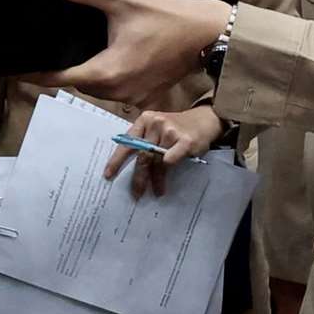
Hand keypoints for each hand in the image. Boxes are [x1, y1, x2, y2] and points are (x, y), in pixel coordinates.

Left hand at [34, 0, 229, 102]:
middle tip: (42, 51)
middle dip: (61, 70)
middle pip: (77, 83)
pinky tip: (104, 57)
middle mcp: (116, 92)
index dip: (36, 73)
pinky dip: (107, 77)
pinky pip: (116, 90)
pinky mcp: (146, 96)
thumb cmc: (166, 14)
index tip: (15, 68)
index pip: (60, 77)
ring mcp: (133, 97)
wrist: (208, 32)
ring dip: (85, 73)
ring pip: (96, 88)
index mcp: (106, 72)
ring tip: (69, 52)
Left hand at [102, 106, 228, 196]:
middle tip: (136, 193)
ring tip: (156, 192)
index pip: (127, 143)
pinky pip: (170, 161)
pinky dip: (166, 173)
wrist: (205, 119)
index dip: (117, 160)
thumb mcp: (157, 128)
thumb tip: (131, 167)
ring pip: (156, 161)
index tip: (108, 175)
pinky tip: (165, 184)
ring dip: (155, 180)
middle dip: (138, 177)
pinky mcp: (185, 141)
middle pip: (142, 155)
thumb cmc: (177, 127)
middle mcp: (156, 123)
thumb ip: (145, 141)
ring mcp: (170, 131)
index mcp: (145, 120)